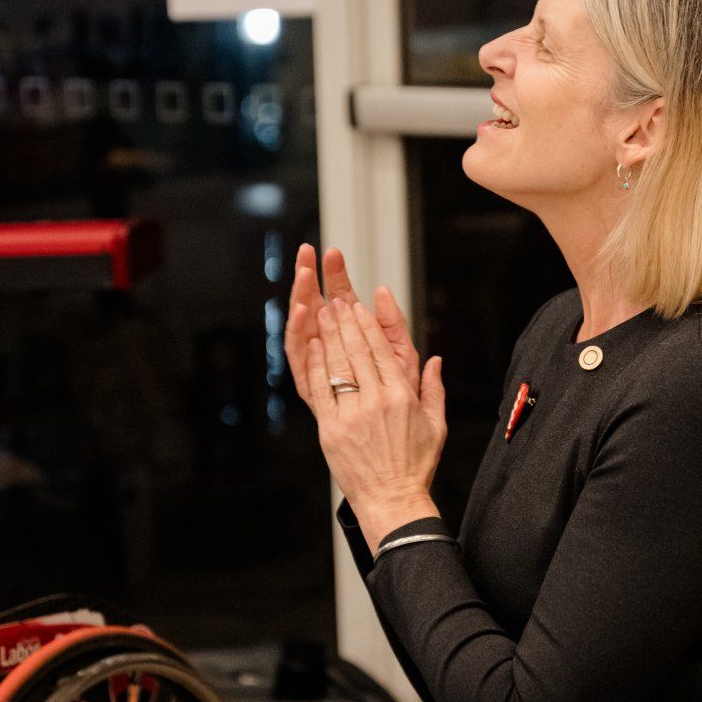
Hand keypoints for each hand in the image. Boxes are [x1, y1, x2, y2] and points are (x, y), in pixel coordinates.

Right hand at [285, 244, 421, 403]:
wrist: (389, 450)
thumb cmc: (398, 405)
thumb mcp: (403, 358)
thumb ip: (394, 325)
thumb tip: (383, 290)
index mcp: (353, 339)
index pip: (339, 297)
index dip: (334, 274)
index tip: (331, 252)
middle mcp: (330, 351)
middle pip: (315, 306)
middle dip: (310, 277)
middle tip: (306, 252)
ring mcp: (317, 368)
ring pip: (303, 327)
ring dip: (301, 299)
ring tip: (304, 274)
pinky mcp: (310, 388)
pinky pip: (300, 358)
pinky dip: (298, 334)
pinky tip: (301, 311)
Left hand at [305, 298, 447, 551]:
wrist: (392, 500)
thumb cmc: (415, 465)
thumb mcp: (436, 425)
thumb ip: (434, 389)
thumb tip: (436, 359)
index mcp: (401, 397)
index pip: (381, 351)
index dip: (367, 326)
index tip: (359, 308)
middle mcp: (376, 401)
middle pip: (357, 352)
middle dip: (344, 322)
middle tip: (335, 301)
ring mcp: (351, 415)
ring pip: (337, 365)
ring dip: (328, 336)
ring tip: (322, 314)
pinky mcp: (331, 429)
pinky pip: (321, 390)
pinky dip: (316, 366)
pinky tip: (312, 348)